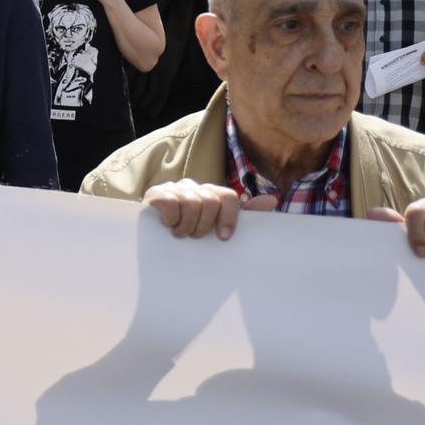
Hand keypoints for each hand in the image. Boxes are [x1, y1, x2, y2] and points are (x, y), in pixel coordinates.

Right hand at [143, 179, 278, 240]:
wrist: (152, 235)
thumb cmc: (188, 231)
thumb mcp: (215, 226)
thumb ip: (242, 214)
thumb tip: (272, 200)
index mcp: (210, 193)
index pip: (227, 196)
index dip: (229, 217)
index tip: (223, 238)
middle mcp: (193, 187)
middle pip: (210, 201)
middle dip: (204, 226)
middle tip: (195, 236)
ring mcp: (174, 189)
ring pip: (192, 203)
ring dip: (187, 226)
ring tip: (180, 235)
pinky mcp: (155, 194)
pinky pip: (171, 202)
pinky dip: (173, 220)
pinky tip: (168, 226)